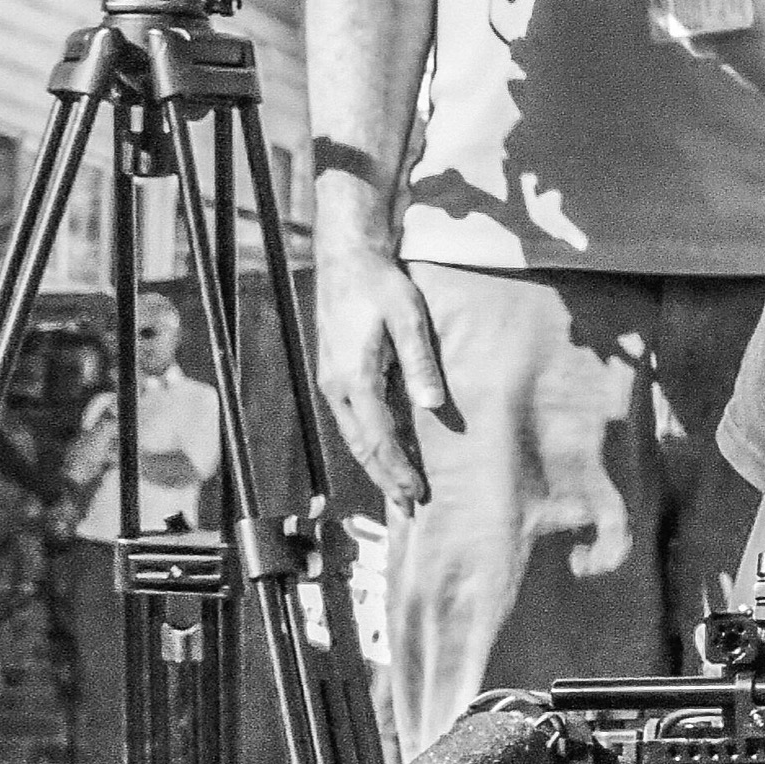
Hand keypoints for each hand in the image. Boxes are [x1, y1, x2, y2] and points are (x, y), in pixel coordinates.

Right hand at [314, 228, 450, 514]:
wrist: (346, 258)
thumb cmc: (380, 284)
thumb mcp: (408, 317)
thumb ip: (420, 362)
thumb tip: (433, 405)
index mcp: (356, 377)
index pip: (378, 439)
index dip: (397, 470)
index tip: (416, 494)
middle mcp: (337, 385)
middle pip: (361, 447)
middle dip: (384, 478)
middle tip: (408, 506)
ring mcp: (331, 381)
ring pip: (352, 436)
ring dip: (374, 463)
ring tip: (396, 487)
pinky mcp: (333, 373)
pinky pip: (351, 419)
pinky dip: (367, 442)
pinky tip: (383, 449)